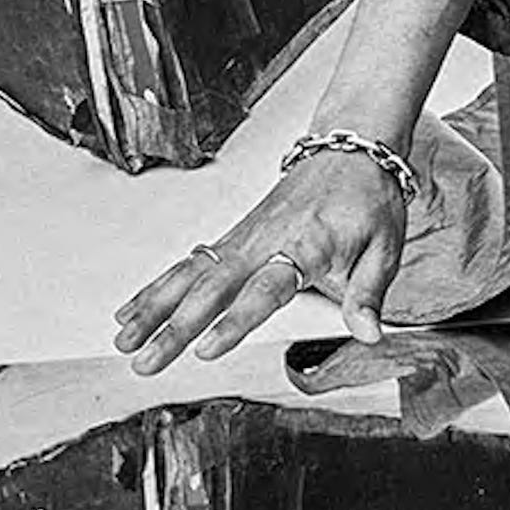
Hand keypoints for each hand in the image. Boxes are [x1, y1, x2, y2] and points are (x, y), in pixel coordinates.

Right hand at [114, 150, 405, 373]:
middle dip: (173, 327)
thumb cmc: (367, 198)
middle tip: (145, 361)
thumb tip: (369, 334)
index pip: (264, 289)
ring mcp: (242, 237)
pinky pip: (188, 264)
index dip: (235, 320)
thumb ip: (368, 294)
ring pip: (188, 275)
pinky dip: (157, 287)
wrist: (350, 149)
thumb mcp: (384, 247)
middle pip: (211, 288)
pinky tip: (132, 312)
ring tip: (124, 341)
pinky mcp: (232, 236)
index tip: (207, 349)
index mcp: (304, 246)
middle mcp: (264, 241)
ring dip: (152, 309)